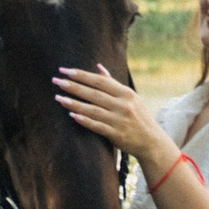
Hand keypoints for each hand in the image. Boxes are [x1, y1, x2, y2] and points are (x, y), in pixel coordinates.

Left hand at [53, 63, 169, 168]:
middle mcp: (123, 105)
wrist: (151, 141)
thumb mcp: (130, 97)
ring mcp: (119, 120)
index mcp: (126, 93)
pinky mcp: (116, 134)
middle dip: (73, 86)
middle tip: (56, 81)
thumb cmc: (138, 116)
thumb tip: (98, 67)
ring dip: (74, 103)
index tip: (65, 70)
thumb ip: (113, 83)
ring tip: (58, 98)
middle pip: (94, 93)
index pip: (100, 81)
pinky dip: (84, 120)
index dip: (81, 75)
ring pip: (93, 109)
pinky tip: (72, 115)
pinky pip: (97, 126)